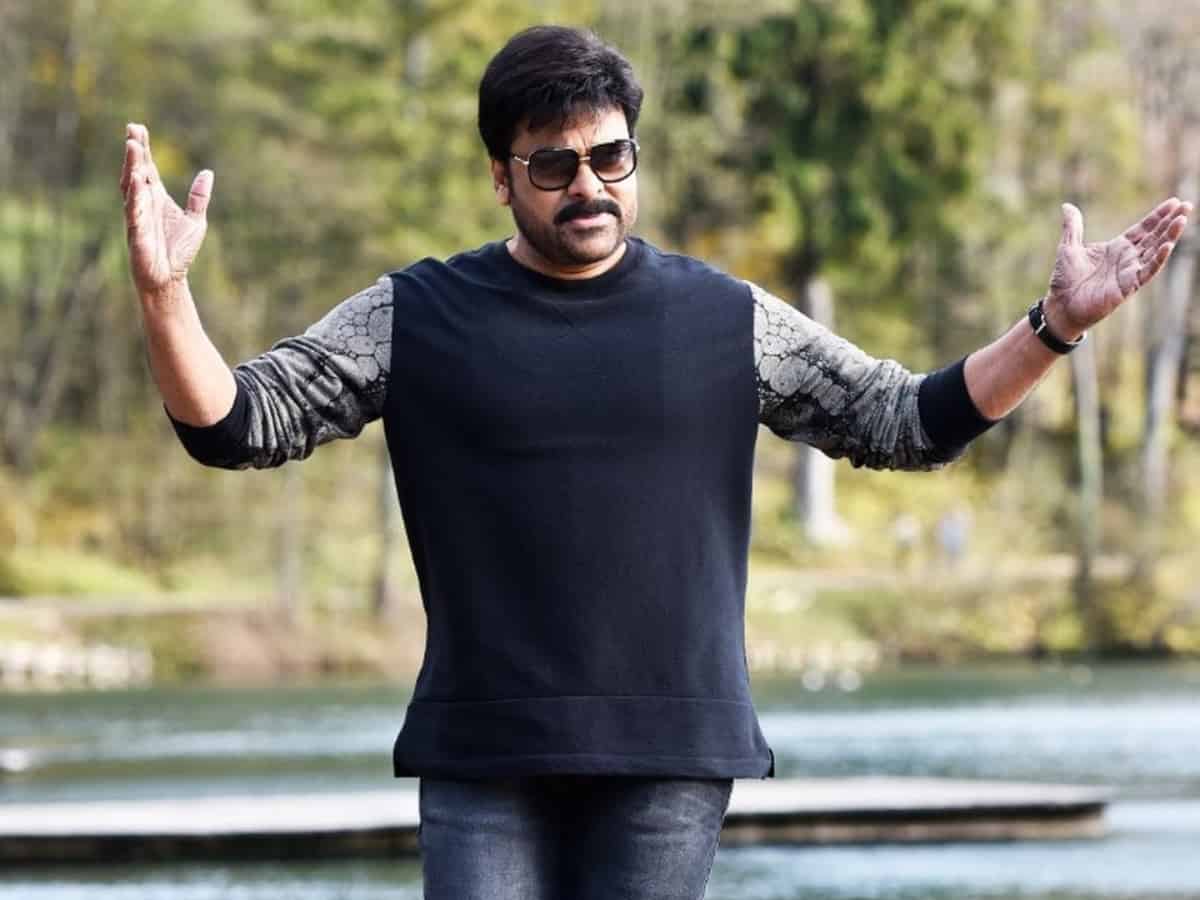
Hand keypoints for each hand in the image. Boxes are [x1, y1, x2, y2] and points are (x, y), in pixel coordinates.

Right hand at [120, 123, 212, 299]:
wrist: (169, 278)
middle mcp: (144, 202)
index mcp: (156, 197)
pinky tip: (136, 180)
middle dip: (134, 151)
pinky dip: (135, 195)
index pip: (148, 168)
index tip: (138, 128)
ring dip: (131, 166)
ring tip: (132, 146)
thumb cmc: (178, 251)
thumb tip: (208, 173)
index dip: (143, 149)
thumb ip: (199, 197)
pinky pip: (134, 210)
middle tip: (132, 129)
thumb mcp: (195, 220)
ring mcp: (138, 215)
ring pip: (132, 186)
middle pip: (137, 171)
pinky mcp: (136, 231)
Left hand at [1045, 198, 1191, 337]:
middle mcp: (1128, 258)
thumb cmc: (1066, 279)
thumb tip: (1066, 206)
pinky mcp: (1128, 286)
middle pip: (1155, 237)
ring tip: (1181, 220)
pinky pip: (1147, 271)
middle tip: (1187, 206)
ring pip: (1156, 251)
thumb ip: (1072, 227)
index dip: (1158, 216)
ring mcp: (1130, 272)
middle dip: (1171, 221)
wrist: (1061, 305)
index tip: (1174, 201)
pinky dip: (1157, 259)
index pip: (1144, 228)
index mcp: (1118, 247)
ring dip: (1169, 236)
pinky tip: (1168, 246)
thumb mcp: (1068, 247)